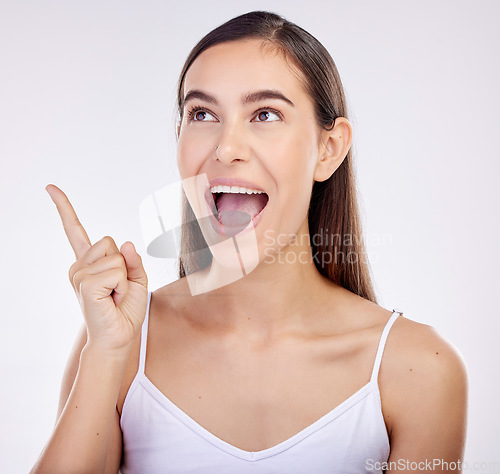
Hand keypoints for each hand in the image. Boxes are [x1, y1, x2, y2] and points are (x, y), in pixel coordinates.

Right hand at [46, 184, 147, 351]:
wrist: (119, 336)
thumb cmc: (125, 310)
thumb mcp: (137, 281)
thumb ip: (133, 261)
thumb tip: (126, 243)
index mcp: (89, 263)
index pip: (75, 231)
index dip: (64, 208)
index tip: (50, 188)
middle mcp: (79, 266)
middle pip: (110, 242)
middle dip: (123, 265)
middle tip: (118, 289)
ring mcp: (79, 275)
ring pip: (116, 256)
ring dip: (124, 277)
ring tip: (115, 295)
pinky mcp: (84, 284)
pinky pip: (116, 270)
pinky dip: (122, 284)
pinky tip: (112, 298)